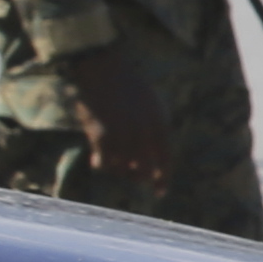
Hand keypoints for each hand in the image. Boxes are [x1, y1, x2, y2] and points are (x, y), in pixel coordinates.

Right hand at [56, 43, 168, 197]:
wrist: (103, 69)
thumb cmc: (128, 87)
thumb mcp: (152, 106)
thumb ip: (155, 130)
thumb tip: (154, 156)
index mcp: (160, 124)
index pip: (165, 160)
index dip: (162, 178)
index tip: (159, 192)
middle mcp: (143, 133)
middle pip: (143, 169)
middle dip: (138, 177)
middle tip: (133, 178)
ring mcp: (122, 135)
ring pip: (122, 168)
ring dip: (118, 171)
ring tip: (114, 166)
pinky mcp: (100, 135)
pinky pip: (103, 162)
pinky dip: (101, 164)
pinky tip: (97, 162)